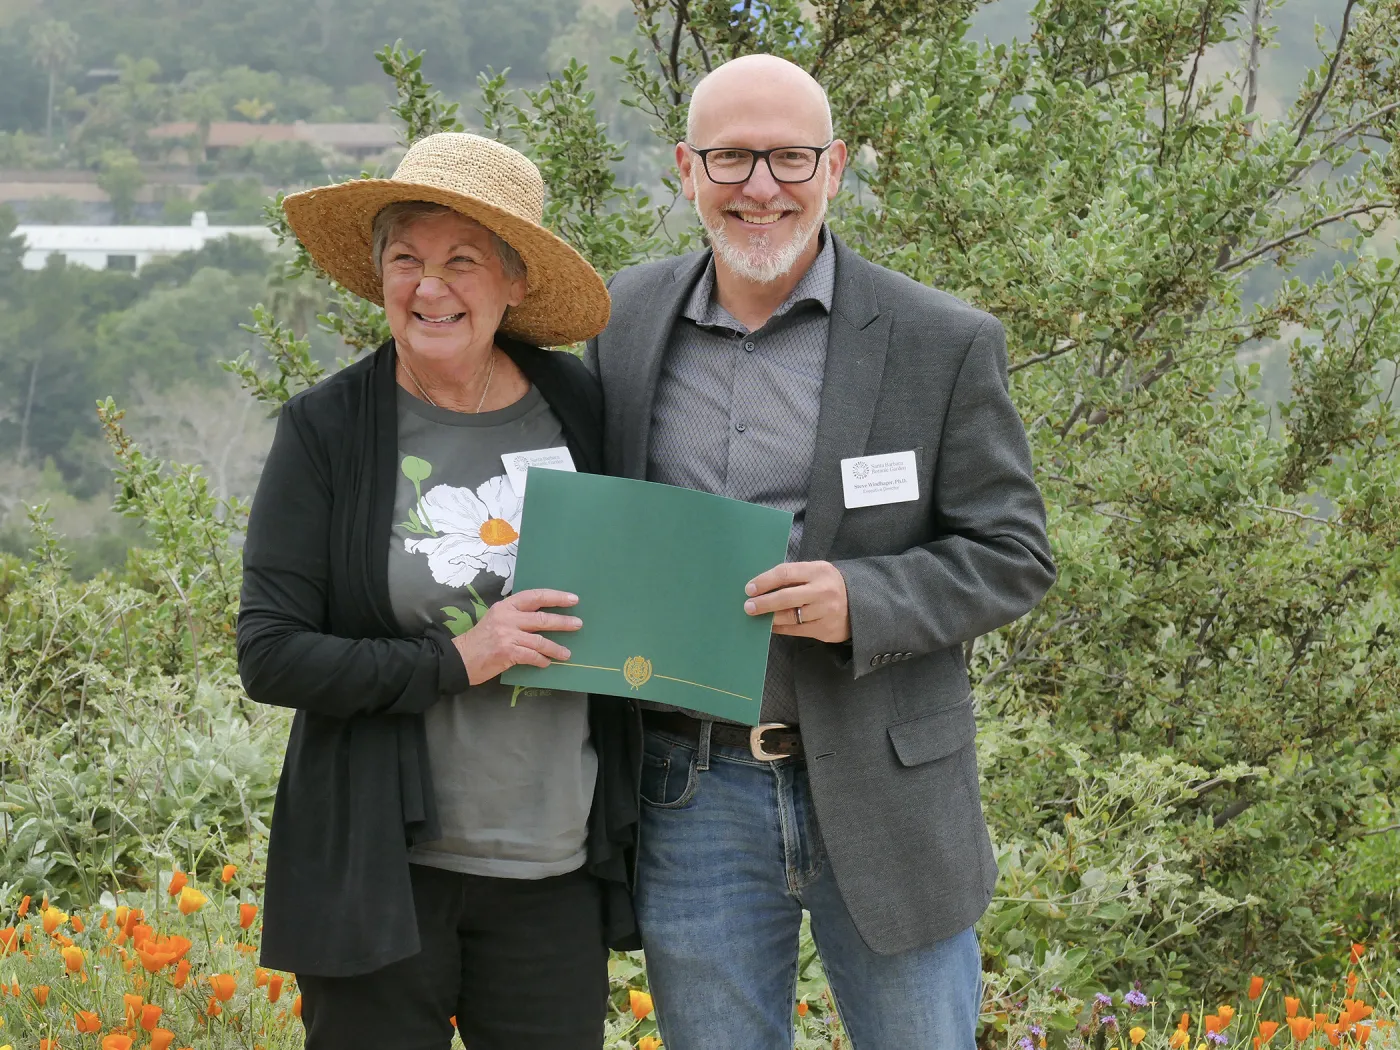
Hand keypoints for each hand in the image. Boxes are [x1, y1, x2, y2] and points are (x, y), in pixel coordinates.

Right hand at [451, 589, 581, 684]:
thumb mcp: (496, 619)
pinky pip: (532, 656)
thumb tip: (542, 620)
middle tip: (578, 623)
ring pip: (540, 640)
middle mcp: (507, 618)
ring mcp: (507, 635)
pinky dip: (542, 661)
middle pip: (541, 618)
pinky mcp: (507, 652)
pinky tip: (547, 663)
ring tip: (567, 654)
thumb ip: (515, 616)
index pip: (534, 596)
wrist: (460, 659)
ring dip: (556, 648)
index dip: (555, 597)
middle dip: (563, 621)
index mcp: (505, 606)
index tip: (572, 599)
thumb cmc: (480, 640)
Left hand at [743, 561, 850, 642]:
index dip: (764, 581)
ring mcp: (825, 611)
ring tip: (757, 617)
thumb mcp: (816, 573)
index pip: (785, 573)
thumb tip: (761, 586)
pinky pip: (796, 630)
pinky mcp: (825, 629)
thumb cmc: (828, 585)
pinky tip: (771, 626)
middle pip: (786, 597)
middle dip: (764, 603)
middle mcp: (823, 591)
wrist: (860, 605)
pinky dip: (780, 628)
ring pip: (790, 616)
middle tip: (748, 606)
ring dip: (770, 618)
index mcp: (818, 571)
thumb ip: (794, 577)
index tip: (749, 588)